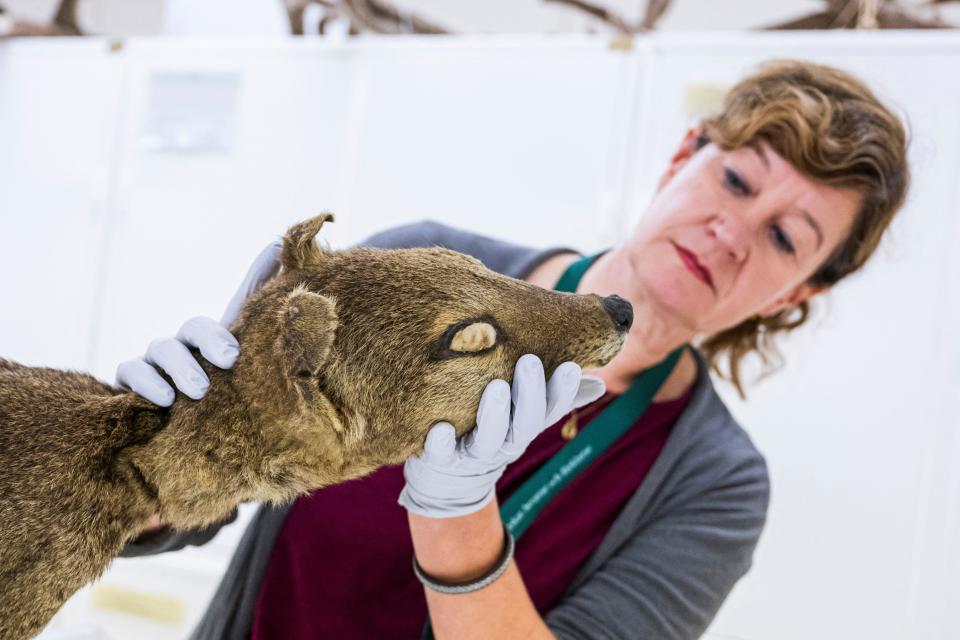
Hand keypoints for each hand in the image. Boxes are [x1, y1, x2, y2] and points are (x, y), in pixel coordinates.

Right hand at [115, 241, 282, 405]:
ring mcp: (156, 362)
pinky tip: (164, 400)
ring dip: (181, 368)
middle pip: (193, 326)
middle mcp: (186, 345)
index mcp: (219, 339)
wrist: (195, 436)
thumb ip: (262, 308)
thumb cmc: (225, 396)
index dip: (241, 304)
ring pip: (161, 348)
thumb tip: (277, 243)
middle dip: (210, 341)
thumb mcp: (249, 357)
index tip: (243, 344)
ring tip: (199, 391)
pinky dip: (145, 383)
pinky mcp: (130, 385)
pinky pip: (129, 372)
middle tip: (230, 362)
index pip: (236, 306)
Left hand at [398, 354, 605, 518]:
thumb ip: (555, 397)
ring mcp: (474, 454)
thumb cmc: (493, 429)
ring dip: (494, 415)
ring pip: (489, 440)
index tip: (570, 366)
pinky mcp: (442, 461)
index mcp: (525, 426)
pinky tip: (441, 430)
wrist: (451, 478)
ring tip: (496, 387)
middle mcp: (505, 442)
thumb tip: (599, 382)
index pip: (550, 410)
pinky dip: (441, 445)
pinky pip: (442, 455)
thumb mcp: (524, 414)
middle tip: (529, 362)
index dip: (563, 392)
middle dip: (529, 395)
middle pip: (524, 424)